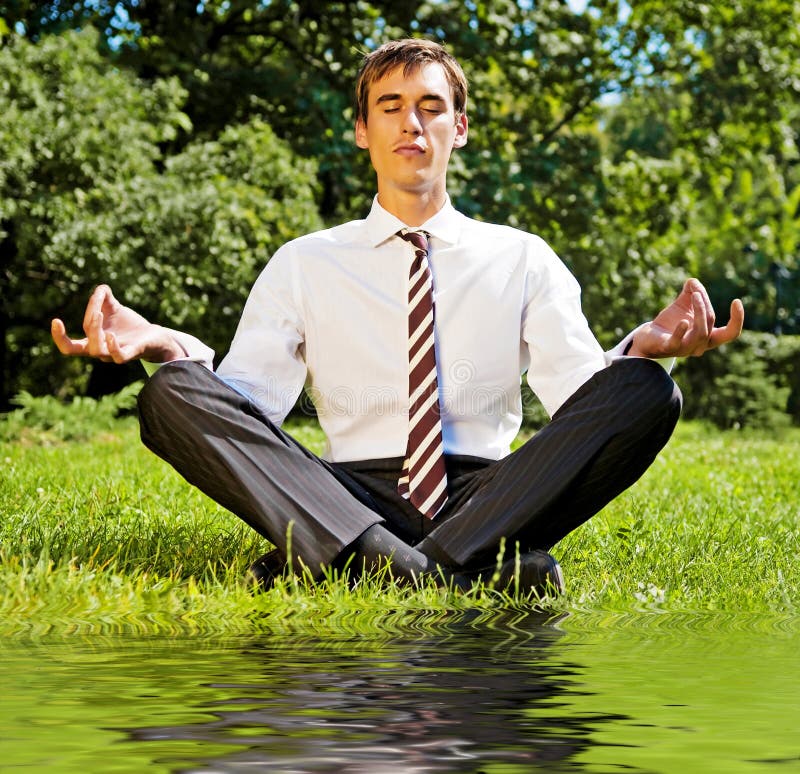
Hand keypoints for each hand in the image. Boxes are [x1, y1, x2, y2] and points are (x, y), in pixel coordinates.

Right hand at [51, 284, 184, 363]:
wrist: (154, 334)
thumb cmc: (129, 323)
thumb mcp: (113, 306)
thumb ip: (102, 295)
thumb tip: (98, 291)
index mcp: (92, 342)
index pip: (69, 348)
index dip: (59, 337)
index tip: (56, 320)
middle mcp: (101, 351)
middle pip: (82, 347)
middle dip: (86, 327)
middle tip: (96, 311)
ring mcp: (115, 354)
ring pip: (97, 350)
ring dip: (95, 332)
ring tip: (99, 314)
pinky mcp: (132, 353)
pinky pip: (119, 357)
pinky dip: (113, 347)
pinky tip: (110, 335)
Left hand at [628, 278, 743, 358]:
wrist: (647, 337)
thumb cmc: (669, 322)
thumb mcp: (683, 304)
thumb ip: (692, 291)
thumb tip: (693, 282)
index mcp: (707, 337)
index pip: (730, 334)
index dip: (737, 320)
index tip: (736, 301)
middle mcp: (699, 346)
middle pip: (710, 323)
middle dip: (705, 304)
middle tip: (697, 291)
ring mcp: (684, 349)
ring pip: (701, 333)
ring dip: (700, 312)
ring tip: (694, 296)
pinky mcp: (668, 348)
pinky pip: (677, 342)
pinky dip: (681, 331)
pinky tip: (683, 321)